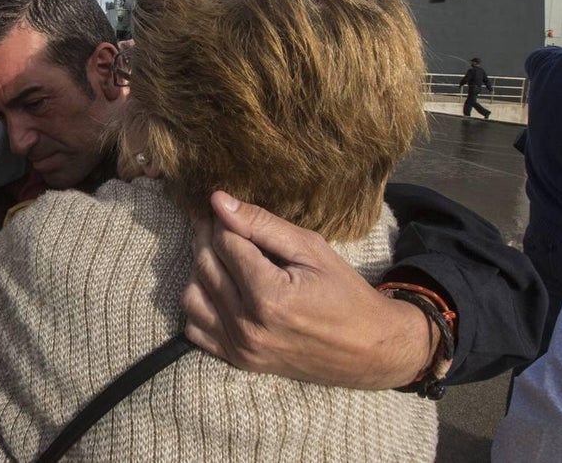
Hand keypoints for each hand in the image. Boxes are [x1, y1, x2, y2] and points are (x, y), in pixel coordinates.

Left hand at [181, 191, 434, 388]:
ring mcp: (241, 347)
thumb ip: (262, 224)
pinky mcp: (239, 361)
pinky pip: (195, 329)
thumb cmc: (344, 293)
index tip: (224, 208)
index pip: (224, 243)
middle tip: (218, 223)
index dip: (222, 220)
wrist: (369, 348)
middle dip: (208, 238)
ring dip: (200, 271)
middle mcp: (248, 325)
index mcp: (269, 295)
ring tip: (222, 256)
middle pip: (205, 266)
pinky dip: (200, 305)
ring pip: (192, 297)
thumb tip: (218, 201)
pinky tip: (220, 289)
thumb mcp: (311, 249)